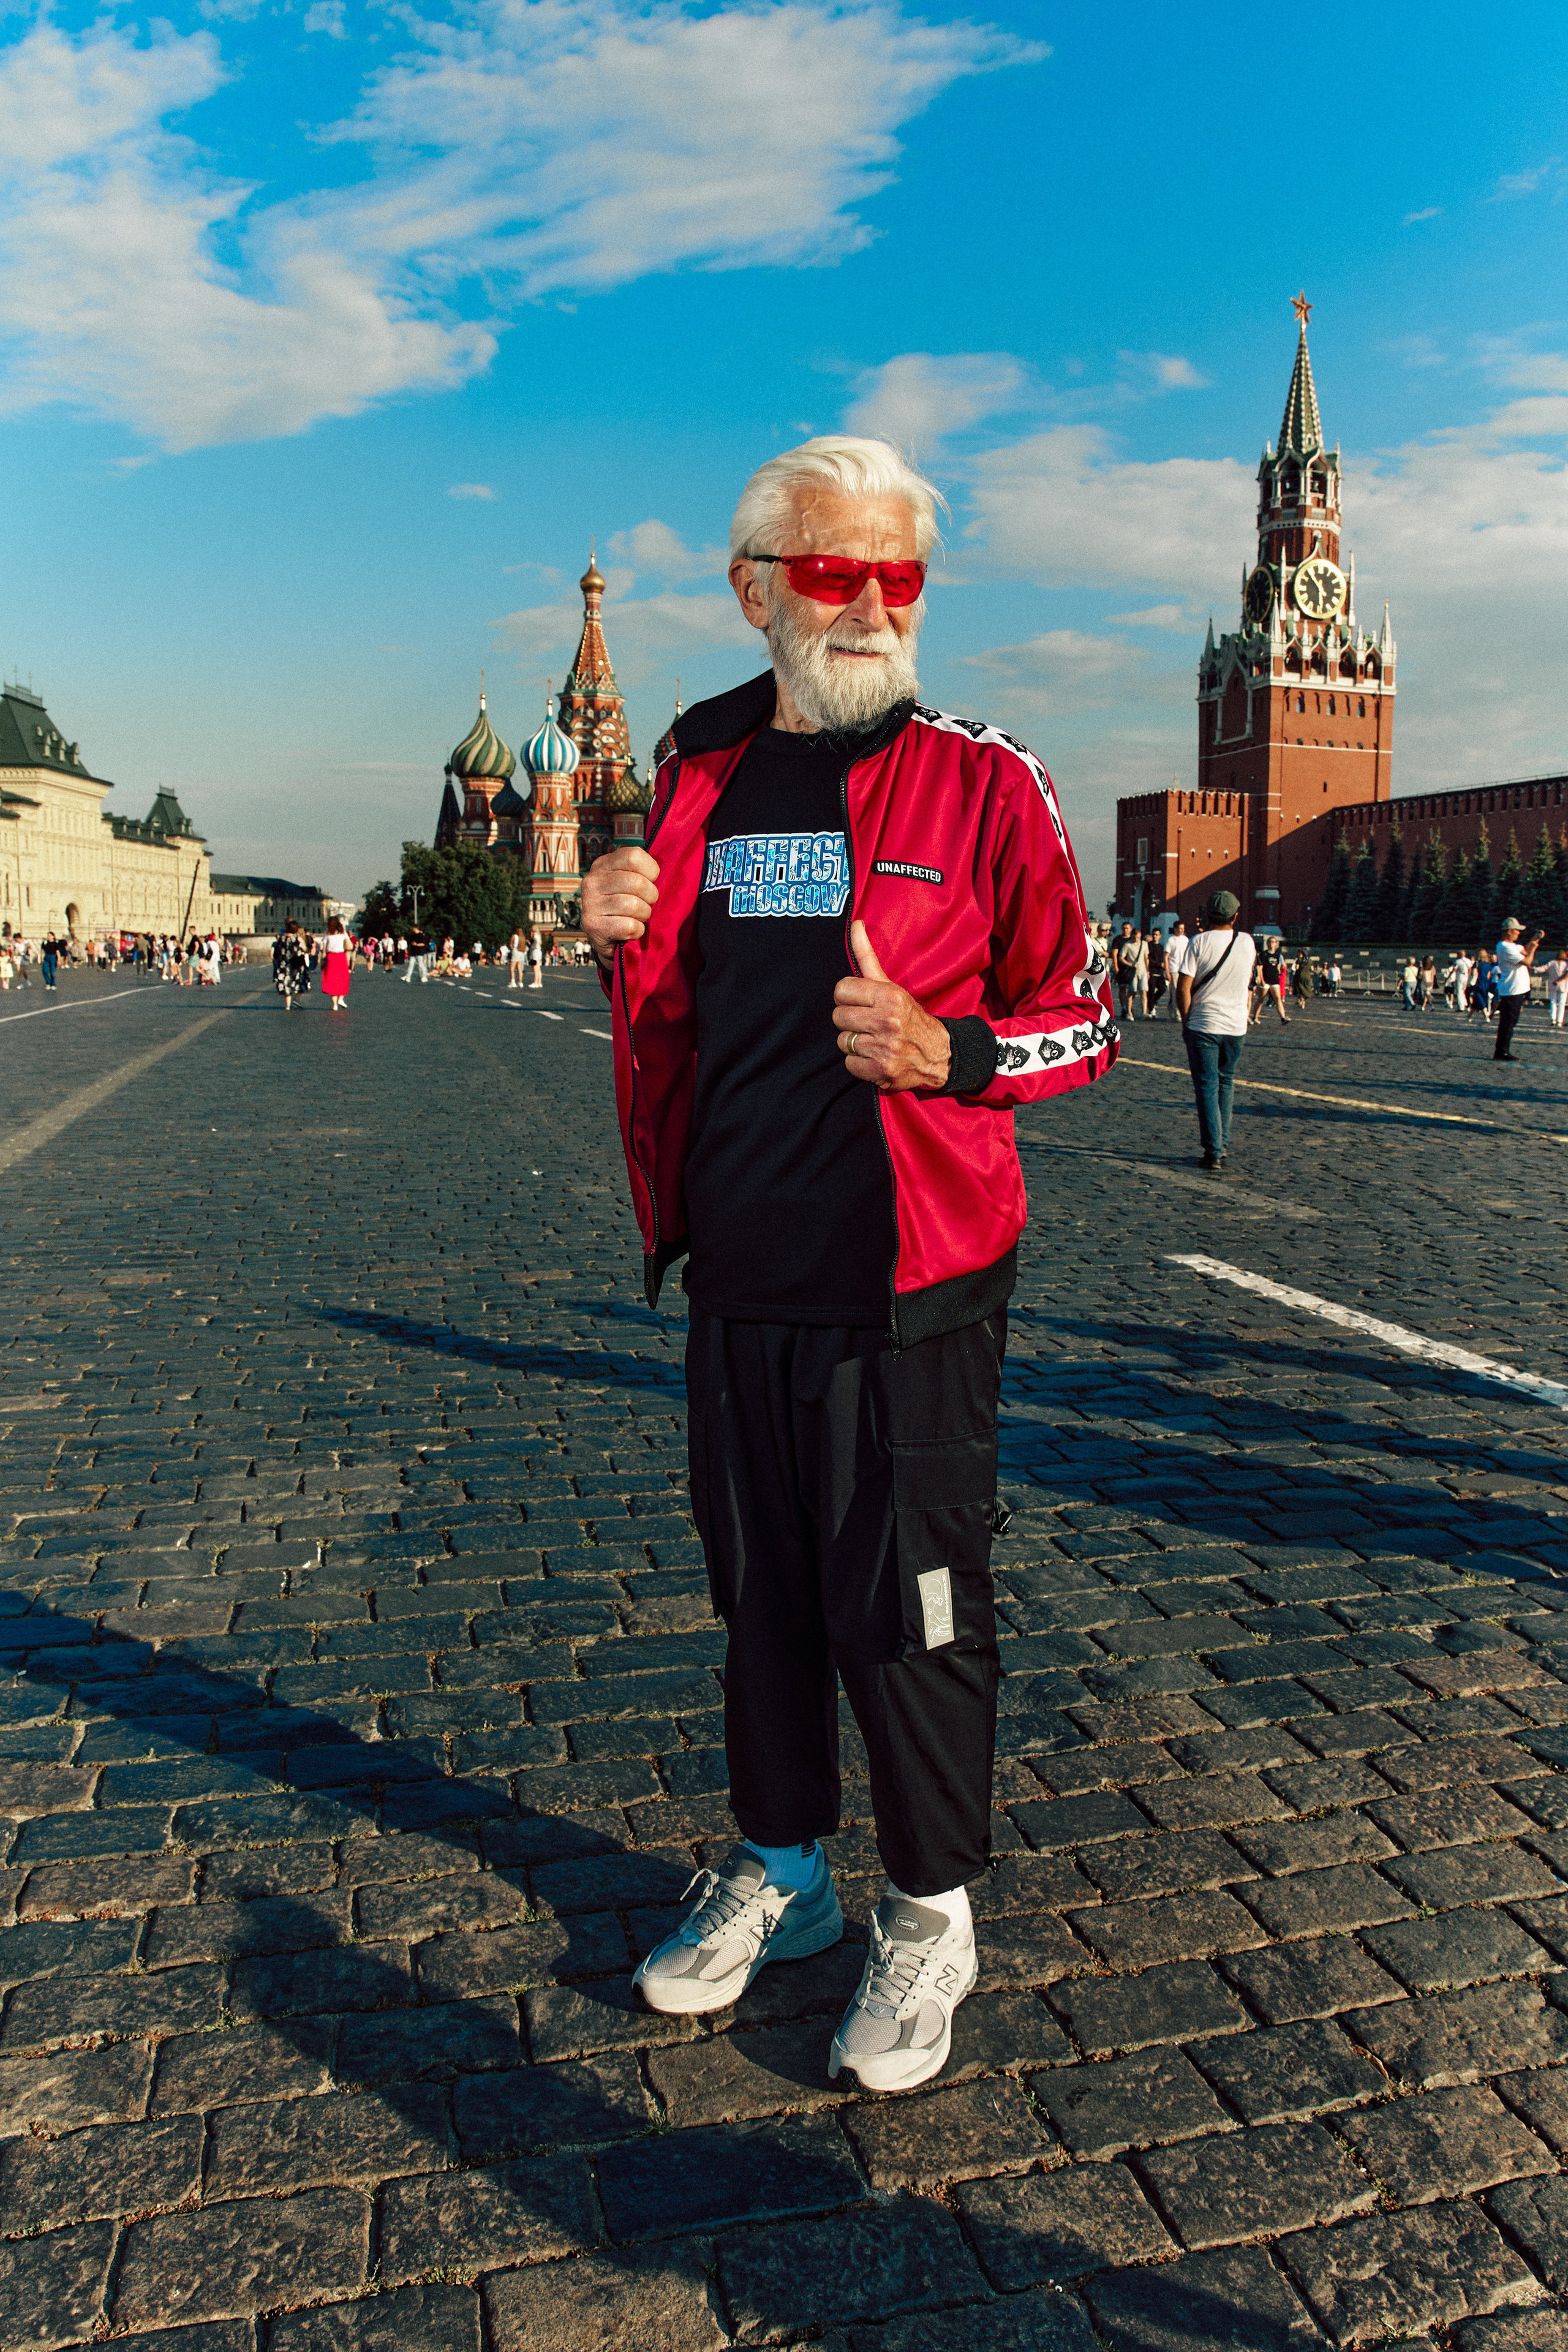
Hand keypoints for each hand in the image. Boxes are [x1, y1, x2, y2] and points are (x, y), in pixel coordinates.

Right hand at [582, 846, 659, 963]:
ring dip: (644, 915)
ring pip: (633, 905)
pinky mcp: (593, 925)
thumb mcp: (629, 882)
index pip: (634, 856)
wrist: (608, 940)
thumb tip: (667, 865)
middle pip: (636, 882)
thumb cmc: (625, 908)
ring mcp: (590, 903)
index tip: (651, 881)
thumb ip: (641, 870)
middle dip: (650, 896)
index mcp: (603, 864)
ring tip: (638, 917)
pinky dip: (637, 931)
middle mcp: (593, 880)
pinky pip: (629, 926)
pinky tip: (631, 930)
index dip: (651, 870)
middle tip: (647, 903)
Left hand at [832, 920, 951, 1091]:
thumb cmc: (910, 1017)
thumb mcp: (892, 986)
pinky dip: (859, 1063)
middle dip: (850, 1020)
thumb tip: (855, 924)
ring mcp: (884, 1048)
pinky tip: (874, 1056)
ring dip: (855, 1043)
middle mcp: (887, 1021)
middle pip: (838, 1017)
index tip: (861, 1003)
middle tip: (868, 1022)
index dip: (848, 997)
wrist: (940, 1054)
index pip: (841, 990)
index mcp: (889, 996)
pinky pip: (849, 1064)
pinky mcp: (881, 1071)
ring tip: (873, 1040)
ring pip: (842, 1041)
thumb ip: (868, 956)